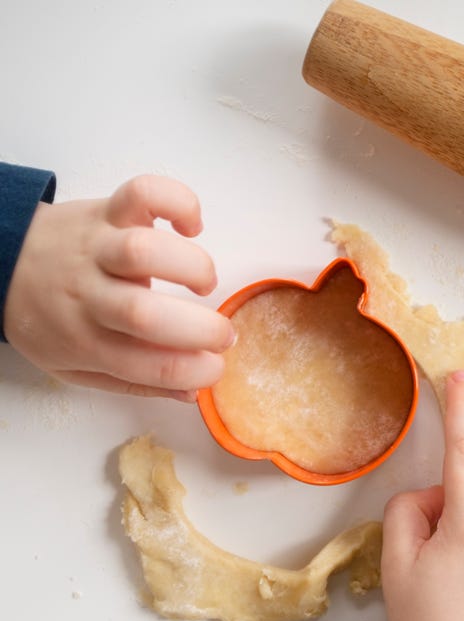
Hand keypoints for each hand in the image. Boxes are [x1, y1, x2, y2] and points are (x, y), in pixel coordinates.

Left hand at [4, 175, 232, 400]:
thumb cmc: (47, 318)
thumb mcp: (77, 367)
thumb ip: (136, 381)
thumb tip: (192, 391)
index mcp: (84, 341)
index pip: (148, 366)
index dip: (196, 371)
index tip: (215, 368)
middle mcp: (89, 294)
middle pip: (145, 314)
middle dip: (201, 330)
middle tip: (222, 335)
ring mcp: (98, 247)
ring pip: (144, 251)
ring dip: (193, 268)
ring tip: (203, 283)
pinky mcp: (108, 210)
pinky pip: (145, 193)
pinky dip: (181, 204)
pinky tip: (191, 227)